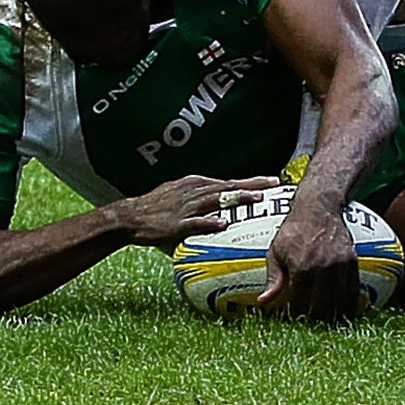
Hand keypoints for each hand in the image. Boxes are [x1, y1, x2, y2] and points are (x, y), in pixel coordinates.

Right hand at [117, 174, 277, 249]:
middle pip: (229, 185)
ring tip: (257, 198)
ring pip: (218, 199)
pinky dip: (211, 221)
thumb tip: (218, 210)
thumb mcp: (179, 195)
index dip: (250, 181)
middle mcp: (195, 190)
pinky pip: (197, 222)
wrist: (130, 217)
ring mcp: (187, 206)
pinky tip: (224, 222)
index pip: (229, 182)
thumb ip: (200, 200)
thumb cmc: (155, 208)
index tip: (270, 181)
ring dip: (238, 197)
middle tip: (274, 183)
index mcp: (196, 184)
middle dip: (253, 183)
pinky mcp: (177, 223)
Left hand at [259, 201, 359, 319]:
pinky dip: (351, 305)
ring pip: (339, 302)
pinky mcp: (352, 262)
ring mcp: (339, 266)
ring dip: (334, 316)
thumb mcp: (276, 251)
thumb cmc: (292, 230)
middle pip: (322, 307)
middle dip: (315, 319)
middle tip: (311, 326)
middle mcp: (322, 268)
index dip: (296, 315)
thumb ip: (273, 278)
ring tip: (328, 324)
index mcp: (301, 268)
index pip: (300, 303)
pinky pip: (354, 290)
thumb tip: (264, 301)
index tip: (294, 321)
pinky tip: (347, 315)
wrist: (319, 208)